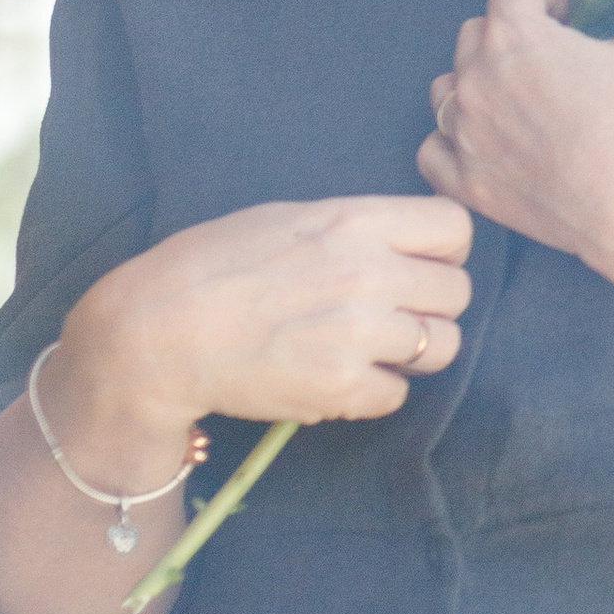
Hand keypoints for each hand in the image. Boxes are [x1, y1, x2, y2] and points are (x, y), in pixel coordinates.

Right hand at [60, 194, 472, 445]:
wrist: (156, 332)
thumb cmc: (212, 265)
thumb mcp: (289, 219)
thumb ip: (354, 228)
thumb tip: (402, 244)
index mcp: (356, 221)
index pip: (457, 227)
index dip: (445, 250)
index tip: (420, 263)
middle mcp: (369, 273)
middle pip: (458, 292)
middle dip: (432, 305)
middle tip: (392, 313)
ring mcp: (359, 333)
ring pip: (443, 347)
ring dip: (412, 352)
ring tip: (368, 349)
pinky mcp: (341, 388)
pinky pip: (397, 394)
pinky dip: (375, 392)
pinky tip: (338, 377)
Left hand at [417, 0, 613, 303]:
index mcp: (515, 36)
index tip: (577, 7)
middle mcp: (476, 79)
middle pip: (477, 29)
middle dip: (515, 29)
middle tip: (559, 51)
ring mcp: (464, 134)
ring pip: (447, 85)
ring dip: (477, 79)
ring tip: (521, 95)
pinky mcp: (466, 183)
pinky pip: (433, 148)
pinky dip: (452, 140)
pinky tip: (489, 140)